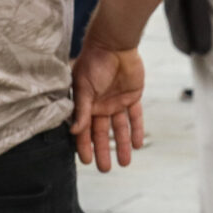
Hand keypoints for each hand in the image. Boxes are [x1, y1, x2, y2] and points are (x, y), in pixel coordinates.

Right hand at [69, 42, 146, 171]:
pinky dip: (136, 130)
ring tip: (124, 163)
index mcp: (86, 103)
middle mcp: (101, 105)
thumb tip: (74, 131)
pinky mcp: (133, 96)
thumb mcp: (84, 87)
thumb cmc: (93, 62)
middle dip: (103, 151)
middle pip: (102, 133)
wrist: (114, 43)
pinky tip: (137, 145)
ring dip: (122, 145)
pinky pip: (135, 117)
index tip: (85, 161)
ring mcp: (117, 101)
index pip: (84, 129)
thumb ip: (81, 109)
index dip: (84, 145)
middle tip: (105, 169)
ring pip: (120, 128)